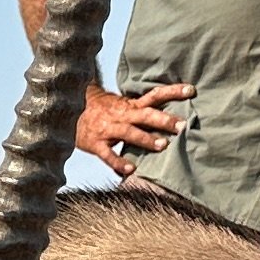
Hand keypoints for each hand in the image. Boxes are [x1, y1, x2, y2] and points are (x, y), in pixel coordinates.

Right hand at [77, 83, 192, 176]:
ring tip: (163, 146)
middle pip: (145, 114)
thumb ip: (143, 109)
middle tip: (182, 125)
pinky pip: (108, 154)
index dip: (172, 92)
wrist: (68, 112)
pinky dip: (119, 162)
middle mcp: (121, 115)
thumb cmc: (103, 112)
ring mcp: (108, 129)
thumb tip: (172, 111)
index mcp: (130, 106)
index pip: (154, 95)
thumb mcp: (122, 106)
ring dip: (146, 139)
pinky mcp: (96, 143)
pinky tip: (131, 170)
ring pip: (129, 132)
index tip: (191, 90)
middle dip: (164, 119)